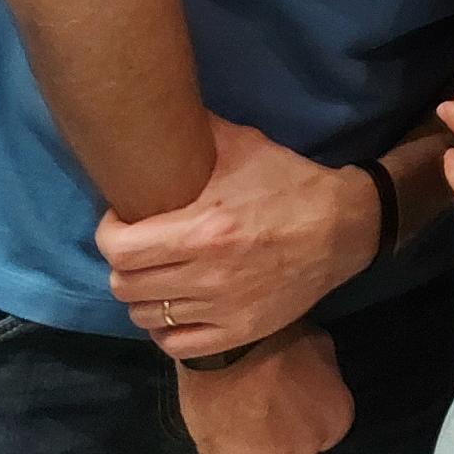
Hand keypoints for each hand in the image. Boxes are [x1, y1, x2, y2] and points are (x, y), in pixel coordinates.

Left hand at [100, 117, 377, 358]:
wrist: (345, 226)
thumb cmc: (289, 184)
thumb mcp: (244, 147)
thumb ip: (197, 133)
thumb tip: (157, 108)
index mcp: (203, 230)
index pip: (118, 249)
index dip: (108, 233)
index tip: (120, 221)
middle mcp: (208, 275)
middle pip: (124, 286)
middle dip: (123, 263)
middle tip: (138, 248)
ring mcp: (224, 309)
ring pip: (145, 316)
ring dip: (143, 296)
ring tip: (156, 277)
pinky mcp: (240, 332)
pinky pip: (176, 345)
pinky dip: (166, 329)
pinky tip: (174, 308)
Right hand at [174, 323, 353, 453]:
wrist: (232, 344)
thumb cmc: (278, 335)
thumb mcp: (318, 345)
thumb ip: (321, 376)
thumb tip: (312, 381)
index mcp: (335, 421)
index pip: (321, 434)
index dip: (299, 422)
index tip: (283, 409)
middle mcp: (308, 448)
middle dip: (277, 442)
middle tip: (258, 417)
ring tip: (233, 431)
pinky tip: (213, 439)